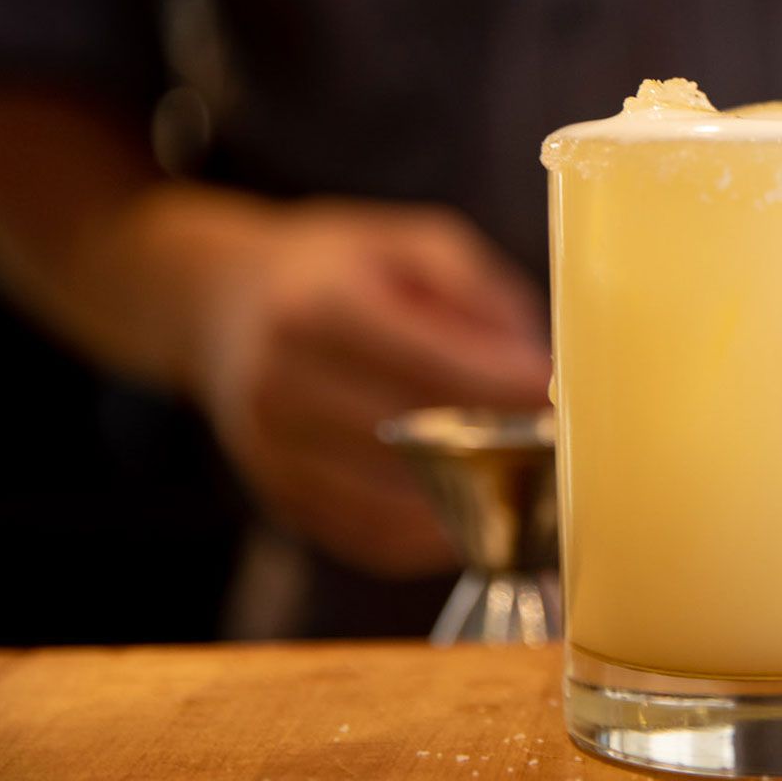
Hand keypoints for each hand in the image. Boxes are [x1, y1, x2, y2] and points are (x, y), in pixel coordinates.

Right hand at [195, 201, 549, 575]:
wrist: (219, 303)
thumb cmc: (340, 267)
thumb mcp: (412, 245)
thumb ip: (482, 293)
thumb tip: (543, 366)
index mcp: (321, 307)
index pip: (431, 364)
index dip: (506, 388)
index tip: (562, 396)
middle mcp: (284, 384)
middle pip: (418, 438)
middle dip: (500, 446)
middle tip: (561, 444)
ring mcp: (273, 451)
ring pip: (399, 502)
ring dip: (476, 500)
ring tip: (534, 481)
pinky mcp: (279, 498)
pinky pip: (371, 538)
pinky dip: (435, 534)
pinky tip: (481, 512)